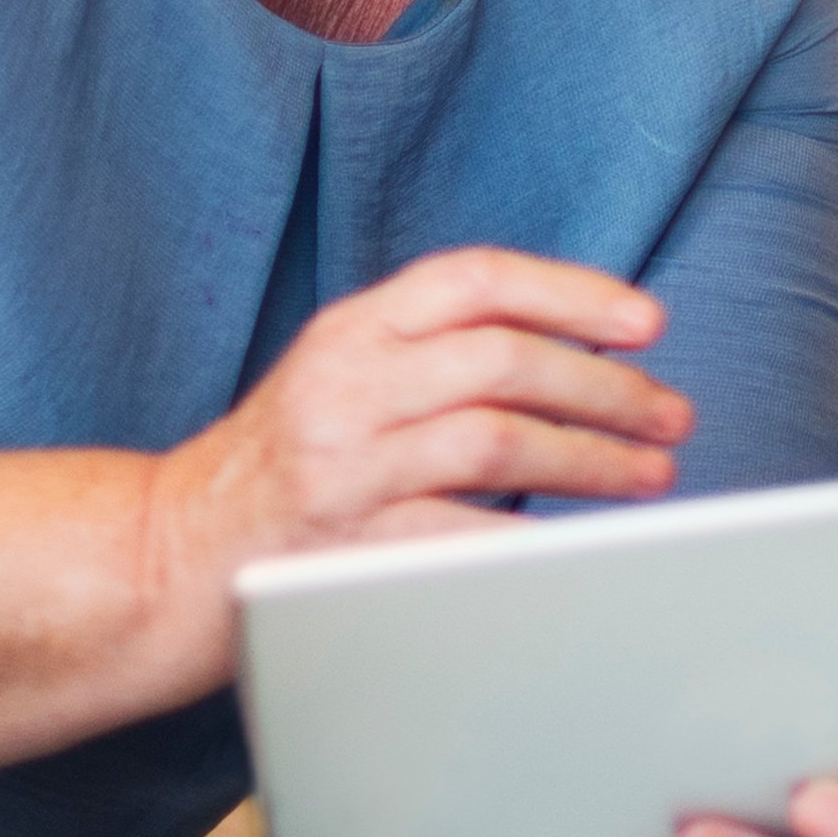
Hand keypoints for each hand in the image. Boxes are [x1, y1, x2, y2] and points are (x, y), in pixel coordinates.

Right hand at [146, 247, 681, 650]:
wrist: (165, 557)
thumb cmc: (282, 466)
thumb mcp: (343, 375)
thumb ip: (436, 351)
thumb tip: (582, 351)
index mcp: (352, 329)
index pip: (476, 279)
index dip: (572, 292)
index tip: (646, 320)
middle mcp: (345, 385)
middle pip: (505, 360)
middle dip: (607, 387)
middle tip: (672, 415)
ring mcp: (343, 466)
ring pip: (497, 438)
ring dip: (594, 457)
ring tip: (652, 473)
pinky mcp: (345, 546)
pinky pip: (466, 533)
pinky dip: (538, 536)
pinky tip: (588, 544)